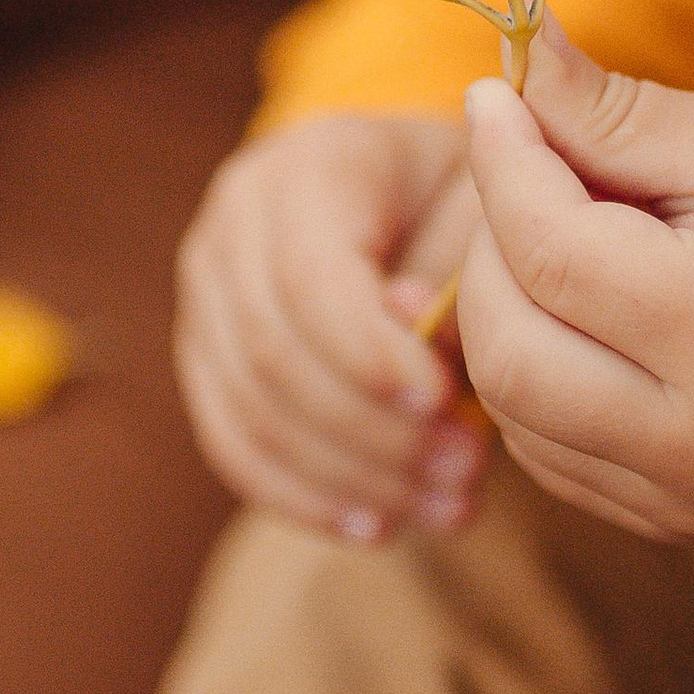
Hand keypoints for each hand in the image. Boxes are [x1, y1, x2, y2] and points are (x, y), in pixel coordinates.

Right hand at [175, 109, 485, 541]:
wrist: (415, 188)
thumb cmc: (466, 197)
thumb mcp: (485, 205)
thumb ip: (457, 264)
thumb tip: (417, 336)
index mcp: (306, 167)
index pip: (310, 278)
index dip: (370, 354)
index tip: (445, 402)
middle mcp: (234, 225)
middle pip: (273, 355)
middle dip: (373, 431)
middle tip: (466, 471)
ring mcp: (207, 295)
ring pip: (251, 413)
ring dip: (352, 477)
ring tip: (448, 506)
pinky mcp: (209, 360)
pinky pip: (235, 445)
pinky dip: (306, 497)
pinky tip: (381, 526)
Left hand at [457, 24, 693, 540]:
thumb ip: (621, 115)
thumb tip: (514, 58)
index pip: (552, 254)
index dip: (503, 162)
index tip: (495, 94)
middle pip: (507, 350)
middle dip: (490, 245)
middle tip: (530, 170)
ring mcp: (686, 500)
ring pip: (512, 409)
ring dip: (504, 310)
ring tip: (568, 236)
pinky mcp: (673, 521)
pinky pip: (548, 450)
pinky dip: (537, 371)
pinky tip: (584, 308)